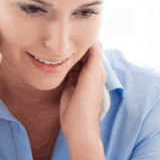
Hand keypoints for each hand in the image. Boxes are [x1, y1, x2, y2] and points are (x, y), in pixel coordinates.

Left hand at [59, 41, 108, 159]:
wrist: (80, 129)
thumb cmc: (73, 114)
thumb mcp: (69, 89)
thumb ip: (69, 77)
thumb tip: (62, 67)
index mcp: (90, 77)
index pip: (86, 54)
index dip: (76, 46)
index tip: (63, 39)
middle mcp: (97, 72)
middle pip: (90, 47)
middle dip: (78, 39)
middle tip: (64, 30)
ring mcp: (97, 71)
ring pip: (94, 45)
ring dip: (81, 38)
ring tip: (67, 30)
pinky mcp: (94, 72)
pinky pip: (94, 49)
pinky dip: (86, 41)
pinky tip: (72, 36)